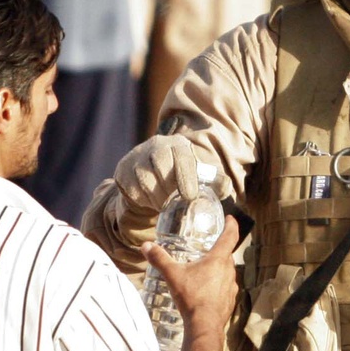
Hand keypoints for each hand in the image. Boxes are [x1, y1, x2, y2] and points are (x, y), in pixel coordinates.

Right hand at [113, 134, 230, 211]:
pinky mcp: (123, 171)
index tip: (190, 196)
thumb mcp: (200, 176)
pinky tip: (150, 202)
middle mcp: (155, 146)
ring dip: (156, 197)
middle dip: (169, 189)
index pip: (181, 155)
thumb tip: (226, 187)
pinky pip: (132, 188)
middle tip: (174, 204)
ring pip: (145, 178)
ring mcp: (137, 157)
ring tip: (163, 205)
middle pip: (160, 164)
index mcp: (178, 145)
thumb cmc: (182, 177)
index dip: (185, 176)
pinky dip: (142, 200)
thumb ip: (217, 182)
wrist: (153, 174)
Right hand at [142, 214, 238, 330]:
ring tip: (205, 271)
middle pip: (227, 254)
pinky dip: (218, 285)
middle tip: (210, 247)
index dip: (231, 225)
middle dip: (220, 250)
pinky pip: (226, 288)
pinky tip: (207, 291)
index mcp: (218, 259)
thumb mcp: (173, 275)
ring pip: (227, 271)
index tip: (230, 219)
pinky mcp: (230, 301)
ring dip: (218, 269)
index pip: (230, 235)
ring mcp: (231, 286)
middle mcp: (229, 270)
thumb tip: (146, 246)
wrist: (204, 325)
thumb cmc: (192, 297)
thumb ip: (159, 259)